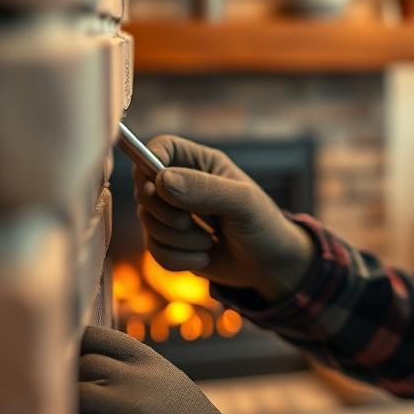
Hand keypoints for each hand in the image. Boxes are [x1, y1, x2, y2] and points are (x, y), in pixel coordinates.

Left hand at [76, 326, 236, 413]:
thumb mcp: (168, 383)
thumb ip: (133, 370)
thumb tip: (81, 362)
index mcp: (150, 362)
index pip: (96, 338)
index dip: (75, 349)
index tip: (65, 363)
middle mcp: (140, 381)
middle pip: (81, 368)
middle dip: (71, 386)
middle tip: (69, 404)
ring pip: (74, 400)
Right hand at [134, 134, 314, 301]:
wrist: (270, 266)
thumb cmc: (263, 225)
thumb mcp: (242, 203)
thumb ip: (205, 189)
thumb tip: (161, 181)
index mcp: (201, 163)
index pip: (161, 147)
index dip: (148, 160)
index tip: (153, 186)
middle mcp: (183, 184)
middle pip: (143, 187)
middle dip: (162, 212)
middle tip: (186, 223)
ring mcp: (174, 214)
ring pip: (148, 222)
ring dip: (175, 239)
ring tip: (208, 243)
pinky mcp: (172, 242)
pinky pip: (154, 249)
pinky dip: (176, 259)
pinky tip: (204, 258)